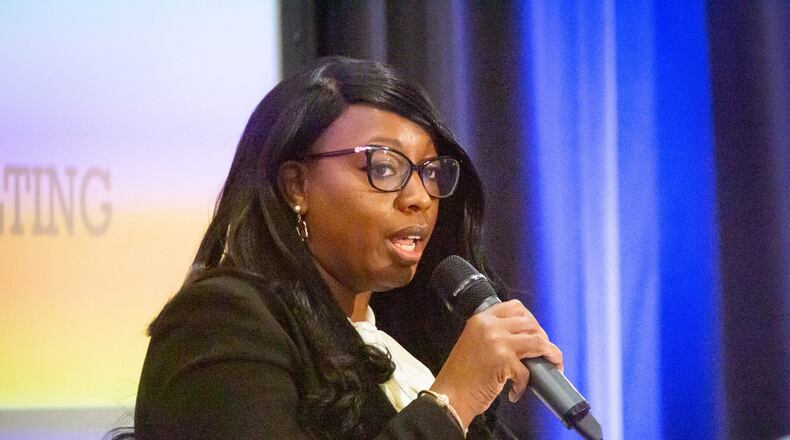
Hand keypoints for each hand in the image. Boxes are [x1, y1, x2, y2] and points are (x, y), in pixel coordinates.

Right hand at [430, 299, 562, 428]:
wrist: (449, 395)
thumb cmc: (460, 375)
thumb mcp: (474, 343)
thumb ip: (493, 334)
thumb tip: (523, 339)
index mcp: (481, 319)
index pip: (515, 307)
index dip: (530, 319)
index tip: (535, 331)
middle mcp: (489, 326)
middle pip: (530, 323)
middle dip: (543, 337)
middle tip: (543, 353)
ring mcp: (497, 341)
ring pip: (537, 340)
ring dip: (549, 354)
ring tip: (549, 366)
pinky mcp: (504, 360)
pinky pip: (528, 370)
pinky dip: (525, 384)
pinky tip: (516, 391)